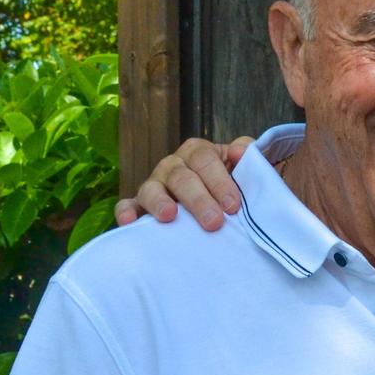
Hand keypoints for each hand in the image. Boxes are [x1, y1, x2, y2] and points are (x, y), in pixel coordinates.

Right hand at [114, 135, 251, 229]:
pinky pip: (127, 205)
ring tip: (170, 216)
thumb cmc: (231, 185)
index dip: (219, 181)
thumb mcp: (244, 168)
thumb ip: (248, 156)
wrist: (215, 204)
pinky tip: (130, 221)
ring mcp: (154, 185)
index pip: (205, 160)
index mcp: (198, 152)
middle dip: (198, 199)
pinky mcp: (140, 205)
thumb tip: (241, 152)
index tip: (233, 206)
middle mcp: (173, 165)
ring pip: (152, 189)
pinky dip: (126, 211)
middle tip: (213, 222)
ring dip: (160, 202)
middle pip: (181, 177)